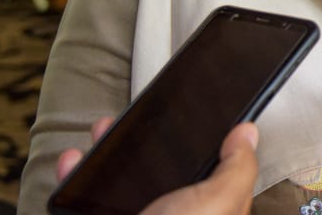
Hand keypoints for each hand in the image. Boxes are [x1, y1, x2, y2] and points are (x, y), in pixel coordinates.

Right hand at [56, 119, 258, 214]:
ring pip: (120, 183)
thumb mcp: (218, 202)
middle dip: (148, 143)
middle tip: (139, 118)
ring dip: (109, 153)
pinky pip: (83, 201)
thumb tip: (248, 133)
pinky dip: (74, 178)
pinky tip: (73, 160)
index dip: (204, 145)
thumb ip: (237, 169)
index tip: (192, 116)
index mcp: (204, 210)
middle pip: (160, 173)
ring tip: (105, 129)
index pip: (210, 175)